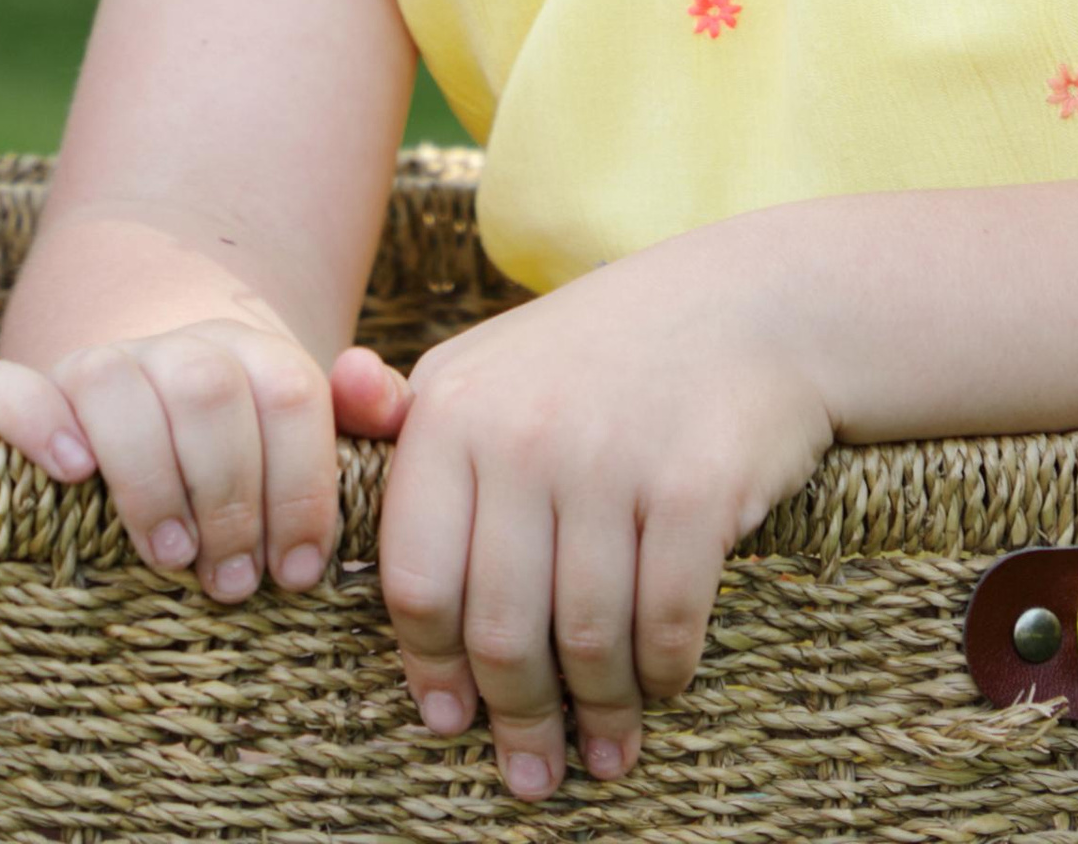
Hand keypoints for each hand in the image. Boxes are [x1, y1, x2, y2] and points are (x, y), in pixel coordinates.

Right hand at [0, 308, 340, 601]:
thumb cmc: (246, 463)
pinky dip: (36, 425)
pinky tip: (74, 474)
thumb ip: (366, 416)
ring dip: (150, 478)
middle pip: (207, 387)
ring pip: (114, 382)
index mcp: (252, 356)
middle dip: (230, 495)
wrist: (150, 421)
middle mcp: (171, 351)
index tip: (300, 570)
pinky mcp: (18, 399)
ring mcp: (92, 369)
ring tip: (174, 558)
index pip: (289, 395)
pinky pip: (7, 388)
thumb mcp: (310, 444)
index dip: (301, 487)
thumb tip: (367, 386)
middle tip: (235, 581)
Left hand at [351, 235, 834, 798]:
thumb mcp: (492, 365)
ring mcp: (610, 457)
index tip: (450, 721)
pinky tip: (661, 688)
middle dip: (519, 720)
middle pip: (500, 629)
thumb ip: (410, 427)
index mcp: (454, 408)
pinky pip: (664, 622)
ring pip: (586, 640)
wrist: (752, 303)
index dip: (432, 667)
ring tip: (605, 753)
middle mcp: (522, 431)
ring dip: (599, 715)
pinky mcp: (693, 486)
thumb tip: (325, 461)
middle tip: (532, 774)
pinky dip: (662, 674)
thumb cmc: (605, 354)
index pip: (416, 580)